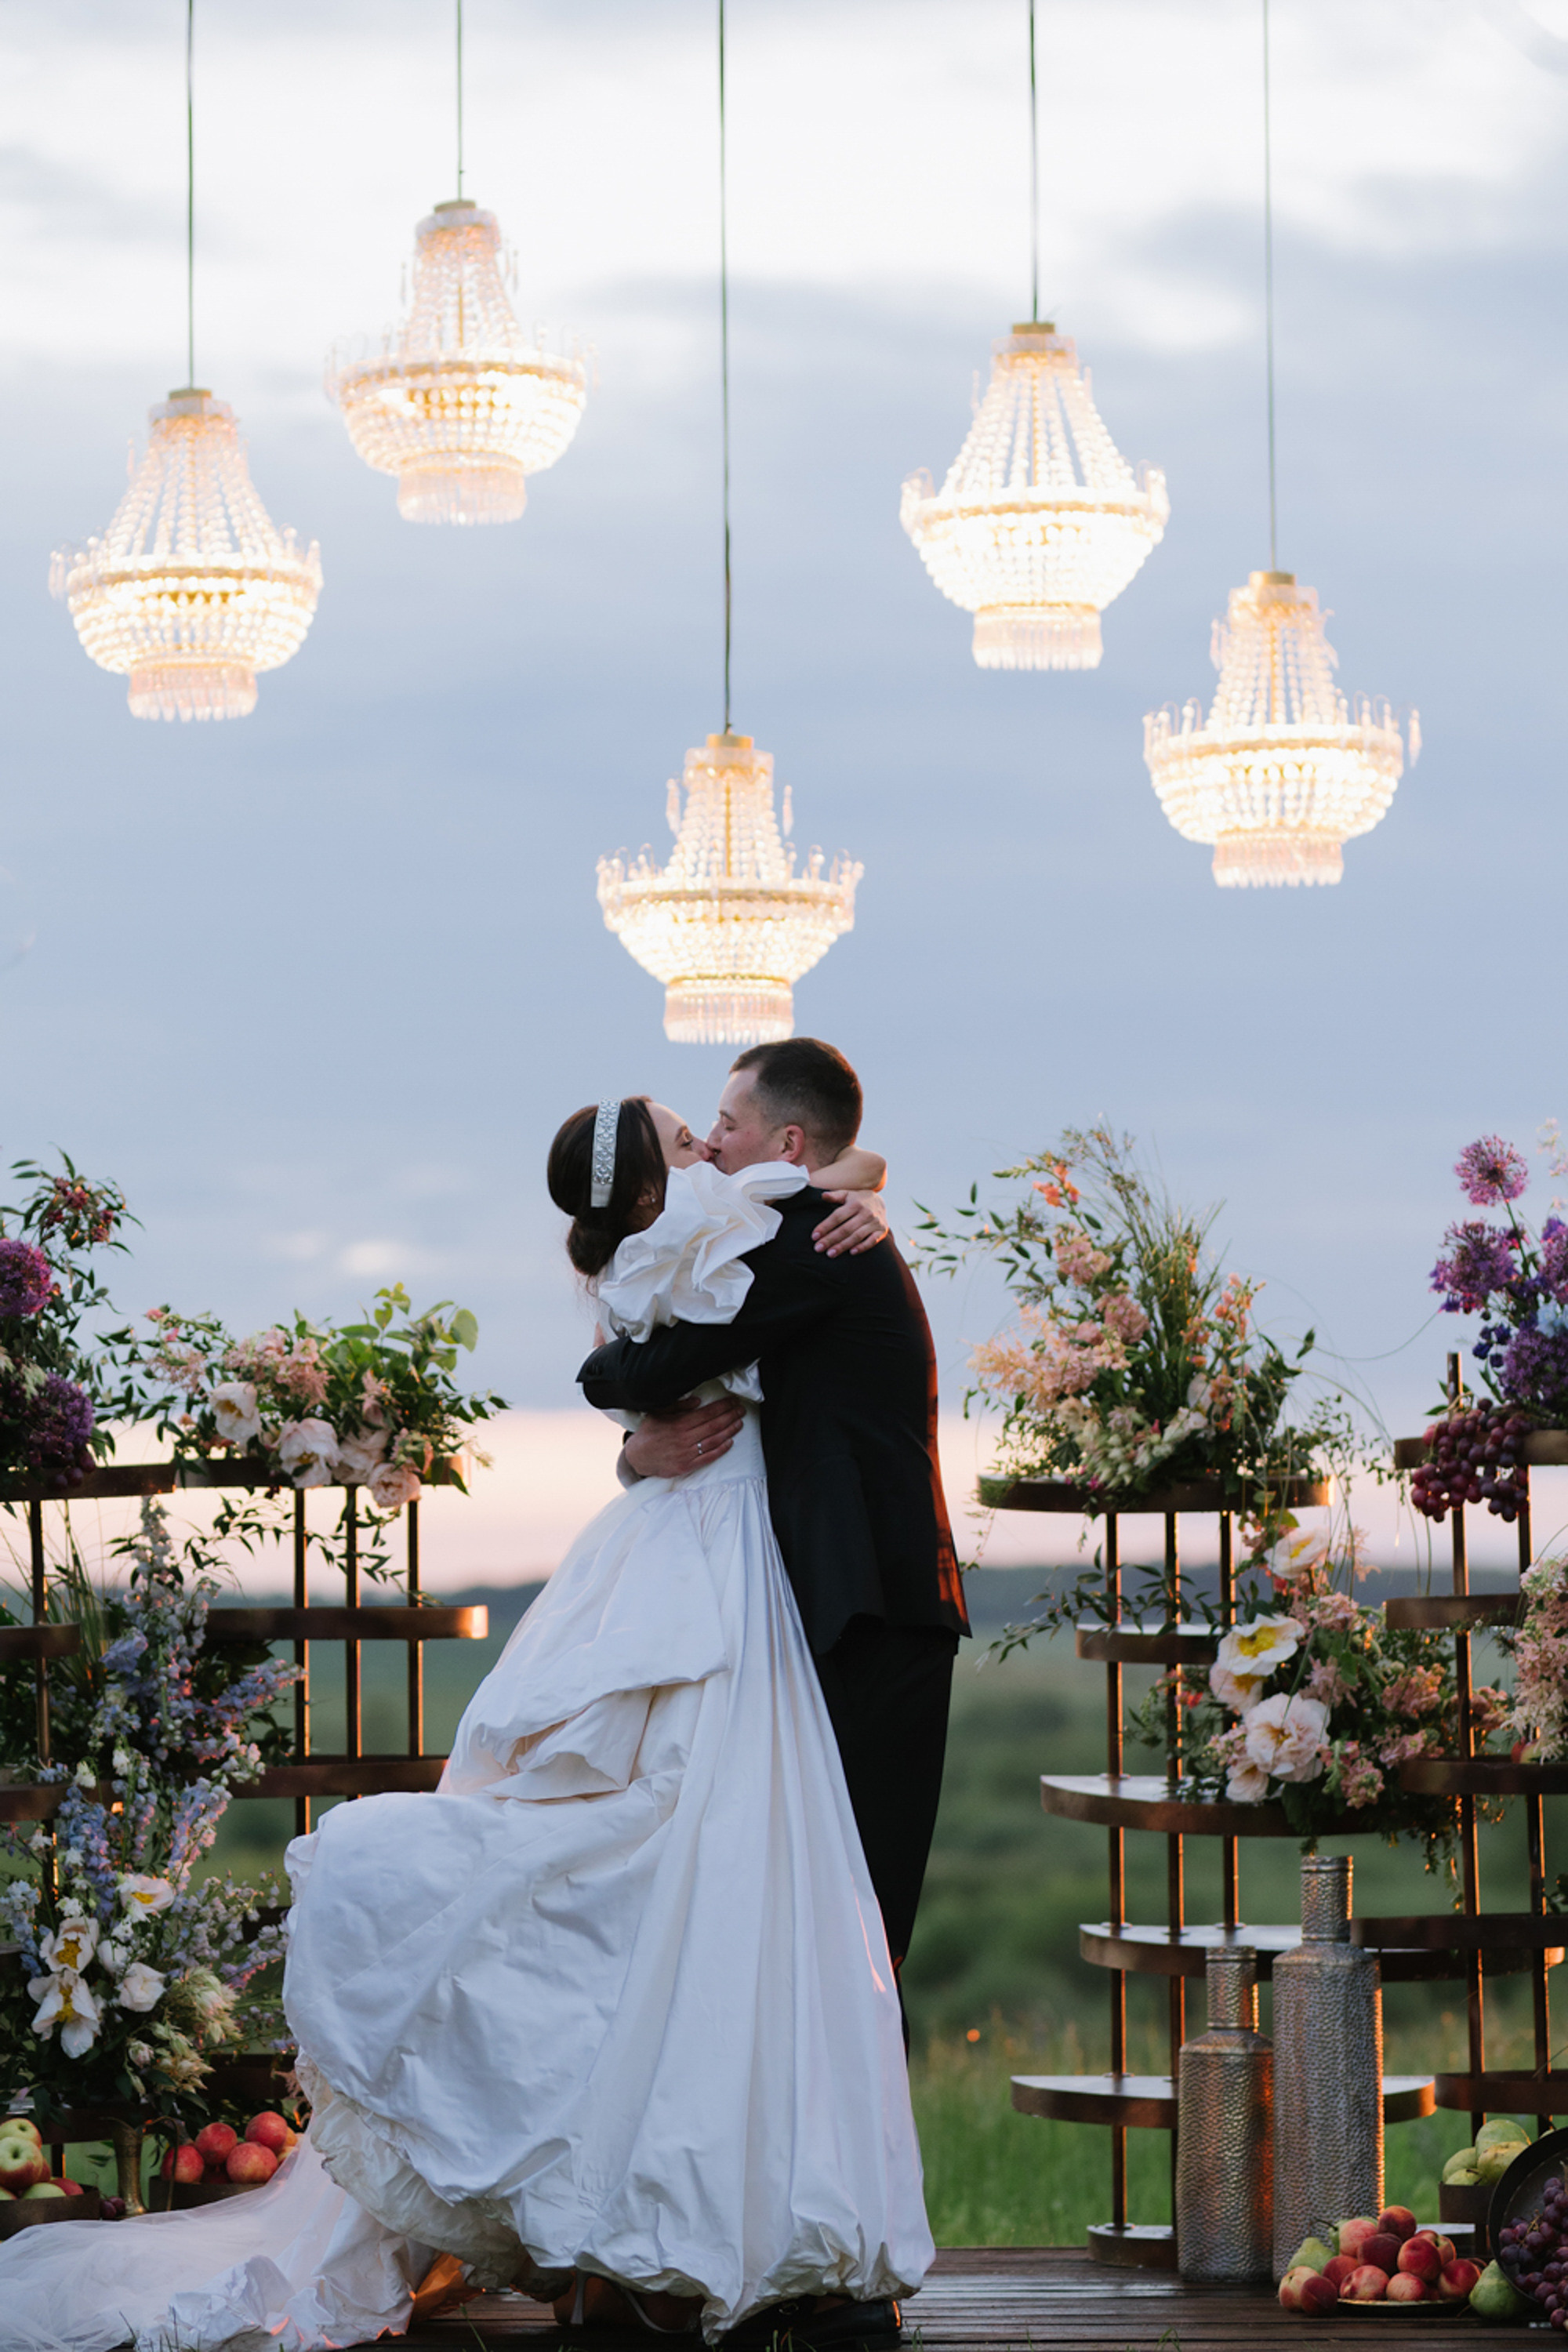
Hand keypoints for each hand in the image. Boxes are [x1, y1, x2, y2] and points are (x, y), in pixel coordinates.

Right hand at [622, 1395, 744, 1479]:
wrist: (638, 1457)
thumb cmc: (649, 1432)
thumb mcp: (658, 1413)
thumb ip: (678, 1406)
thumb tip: (698, 1400)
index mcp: (679, 1423)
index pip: (707, 1413)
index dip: (722, 1406)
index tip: (733, 1401)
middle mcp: (684, 1438)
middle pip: (714, 1425)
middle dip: (730, 1416)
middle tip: (741, 1410)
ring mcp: (686, 1453)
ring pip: (714, 1441)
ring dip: (729, 1431)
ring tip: (739, 1423)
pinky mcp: (687, 1466)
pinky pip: (708, 1457)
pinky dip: (720, 1450)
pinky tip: (730, 1442)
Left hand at [811, 1189, 888, 1256]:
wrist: (880, 1202)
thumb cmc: (858, 1200)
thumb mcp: (847, 1194)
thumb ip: (835, 1196)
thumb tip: (823, 1196)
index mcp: (855, 1203)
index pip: (837, 1217)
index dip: (825, 1226)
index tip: (814, 1236)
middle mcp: (866, 1213)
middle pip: (845, 1229)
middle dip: (831, 1239)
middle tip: (818, 1248)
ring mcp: (875, 1222)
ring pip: (857, 1236)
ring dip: (843, 1246)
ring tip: (830, 1253)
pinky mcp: (881, 1231)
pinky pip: (872, 1241)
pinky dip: (862, 1247)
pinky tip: (852, 1252)